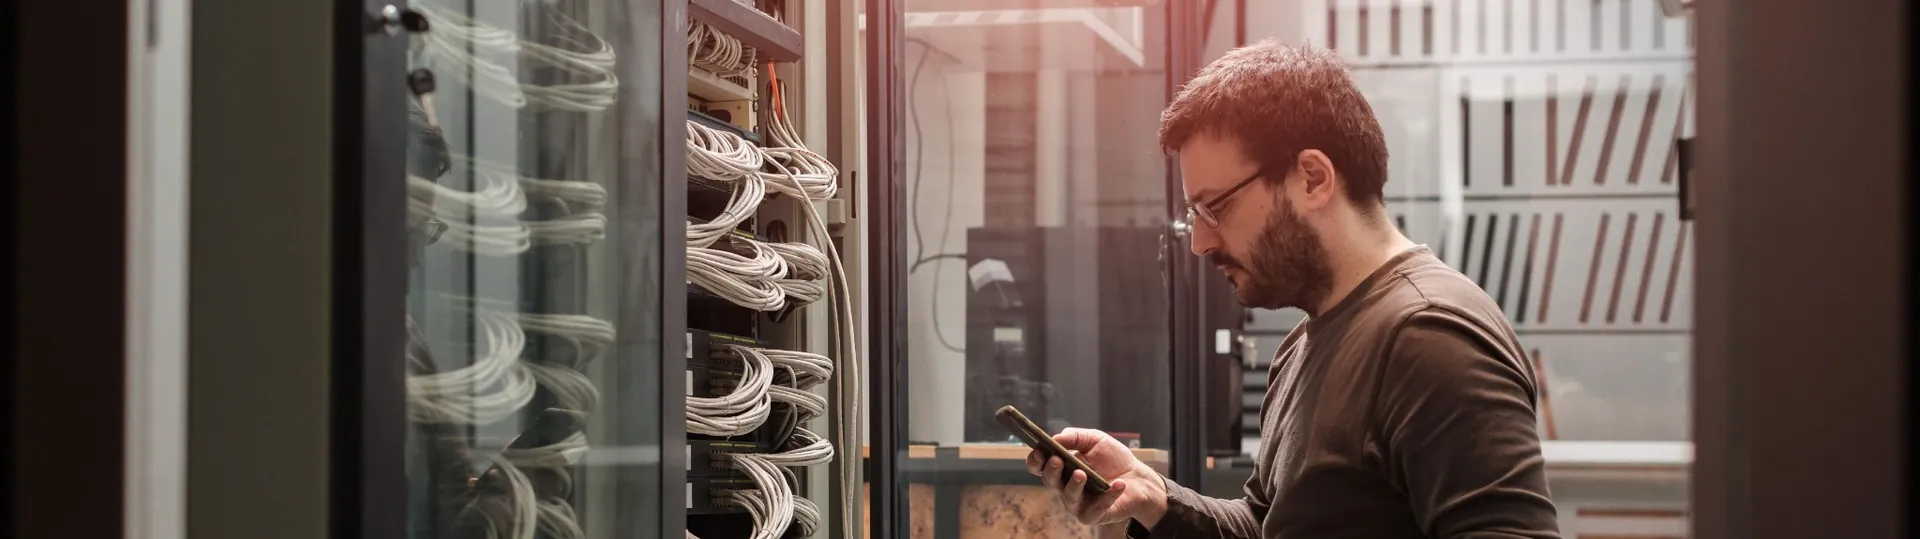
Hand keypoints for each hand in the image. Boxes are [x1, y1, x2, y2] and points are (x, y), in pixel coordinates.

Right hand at [1023, 428, 1168, 527]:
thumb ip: (1075, 437)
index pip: (1040, 467)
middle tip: (1057, 460)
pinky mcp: (1094, 515)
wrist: (1139, 478)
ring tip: (1082, 474)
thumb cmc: (1113, 459)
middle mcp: (1065, 487)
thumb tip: (1056, 438)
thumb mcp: (1095, 440)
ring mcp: (1079, 503)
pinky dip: (1108, 496)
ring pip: (1069, 498)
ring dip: (1074, 486)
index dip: (1036, 460)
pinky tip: (1118, 484)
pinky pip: (1096, 508)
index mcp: (1062, 469)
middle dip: (1052, 471)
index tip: (1039, 451)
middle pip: (1050, 482)